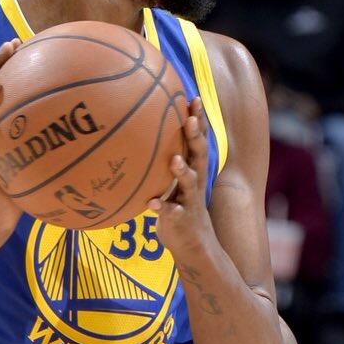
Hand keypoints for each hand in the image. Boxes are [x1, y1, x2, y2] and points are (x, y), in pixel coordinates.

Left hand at [146, 99, 214, 262]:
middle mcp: (196, 182)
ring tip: (174, 160)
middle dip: (196, 137)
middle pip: (199, 155)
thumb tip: (144, 135)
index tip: (194, 98)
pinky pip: (171, 213)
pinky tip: (150, 203)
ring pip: (190, 183)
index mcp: (194, 170)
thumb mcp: (176, 181)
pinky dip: (162, 208)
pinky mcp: (180, 220)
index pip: (199, 140)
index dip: (199, 120)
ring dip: (182, 172)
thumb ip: (166, 160)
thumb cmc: (179, 206)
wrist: (194, 245)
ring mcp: (190, 201)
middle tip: (191, 119)